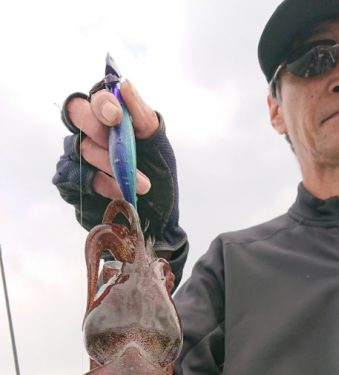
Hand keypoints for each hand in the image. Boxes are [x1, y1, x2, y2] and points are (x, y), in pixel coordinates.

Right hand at [53, 78, 187, 288]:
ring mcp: (78, 159)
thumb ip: (143, 117)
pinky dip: (102, 185)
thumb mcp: (159, 147)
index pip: (94, 97)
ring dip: (111, 166)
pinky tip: (121, 193)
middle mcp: (89, 134)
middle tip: (124, 151)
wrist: (159, 220)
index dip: (101, 103)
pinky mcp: (73, 185)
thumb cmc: (160, 178)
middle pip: (77, 117)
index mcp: (110, 118)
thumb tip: (124, 84)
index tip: (117, 117)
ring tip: (141, 184)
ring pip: (81, 150)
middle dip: (101, 131)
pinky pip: (77, 179)